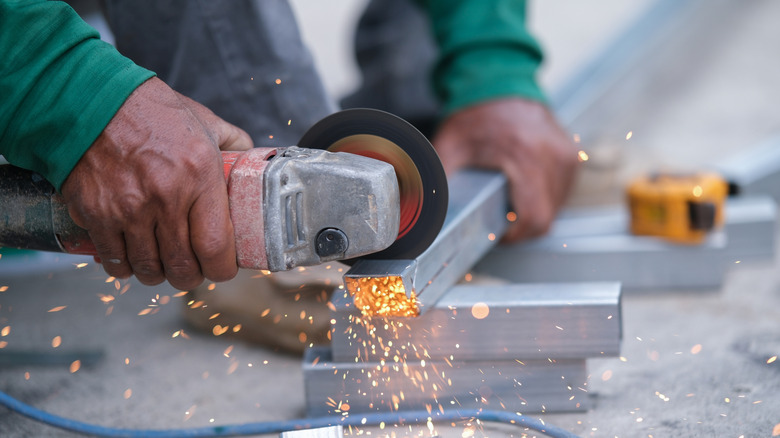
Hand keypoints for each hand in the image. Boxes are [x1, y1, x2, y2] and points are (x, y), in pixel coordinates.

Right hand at [61, 77, 252, 288]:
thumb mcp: (204, 122)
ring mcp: (128, 209)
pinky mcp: (96, 214)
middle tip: (193, 270)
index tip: (222, 268)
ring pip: (149, 269)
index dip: (222, 268)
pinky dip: (125, 267)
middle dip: (191, 277)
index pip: (216, 246)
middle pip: (183, 267)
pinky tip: (132, 258)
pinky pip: (114, 260)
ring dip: (159, 274)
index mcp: (199, 175)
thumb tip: (254, 162)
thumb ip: (234, 145)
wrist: (93, 98)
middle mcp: (165, 197)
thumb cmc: (152, 110)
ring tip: (163, 264)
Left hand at [432, 98, 578, 241]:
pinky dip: (543, 198)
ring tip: (509, 198)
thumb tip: (425, 213)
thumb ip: (438, 183)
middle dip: (520, 227)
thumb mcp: (449, 149)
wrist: (500, 83)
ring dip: (533, 212)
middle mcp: (552, 155)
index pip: (534, 216)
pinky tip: (522, 187)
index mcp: (523, 154)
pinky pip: (561, 193)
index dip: (515, 235)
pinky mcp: (572, 156)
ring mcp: (566, 156)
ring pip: (556, 208)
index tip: (496, 234)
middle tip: (497, 218)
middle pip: (545, 217)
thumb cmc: (474, 116)